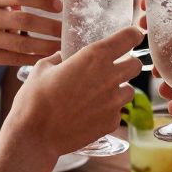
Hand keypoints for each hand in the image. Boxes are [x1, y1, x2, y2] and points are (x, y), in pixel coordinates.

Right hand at [0, 0, 62, 67]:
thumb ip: (7, 0)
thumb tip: (44, 2)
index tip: (60, 6)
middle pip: (24, 20)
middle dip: (51, 26)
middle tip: (68, 30)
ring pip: (22, 43)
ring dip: (46, 46)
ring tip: (62, 46)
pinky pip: (14, 58)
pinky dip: (33, 58)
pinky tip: (46, 57)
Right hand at [4, 27, 141, 156]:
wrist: (35, 136)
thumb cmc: (35, 99)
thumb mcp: (42, 68)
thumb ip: (58, 59)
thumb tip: (62, 57)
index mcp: (94, 56)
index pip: (129, 37)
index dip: (133, 35)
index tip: (133, 36)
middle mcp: (109, 76)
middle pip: (136, 65)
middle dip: (128, 64)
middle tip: (113, 68)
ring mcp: (113, 102)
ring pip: (129, 90)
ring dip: (119, 89)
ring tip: (99, 94)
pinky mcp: (112, 122)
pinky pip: (118, 111)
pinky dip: (109, 110)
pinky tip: (90, 113)